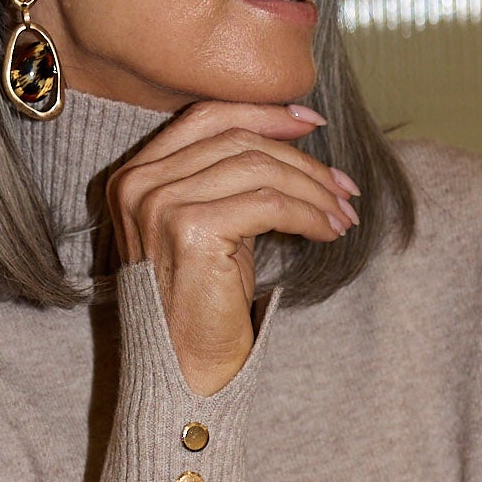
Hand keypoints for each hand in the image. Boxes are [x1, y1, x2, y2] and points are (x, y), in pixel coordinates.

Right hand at [104, 100, 357, 394]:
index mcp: (136, 174)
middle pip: (238, 141)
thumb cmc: (201, 300)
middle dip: (302, 160)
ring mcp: (160, 204)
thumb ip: (229, 178)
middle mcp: (139, 183)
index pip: (206, 117)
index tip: (312, 123)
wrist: (183, 368)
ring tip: (343, 213)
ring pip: (258, 169)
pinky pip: (268, 204)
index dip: (264, 113)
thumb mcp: (211, 223)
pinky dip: (308, 214)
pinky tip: (328, 231)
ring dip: (313, 189)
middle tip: (344, 186)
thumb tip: (293, 137)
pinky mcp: (190, 230)